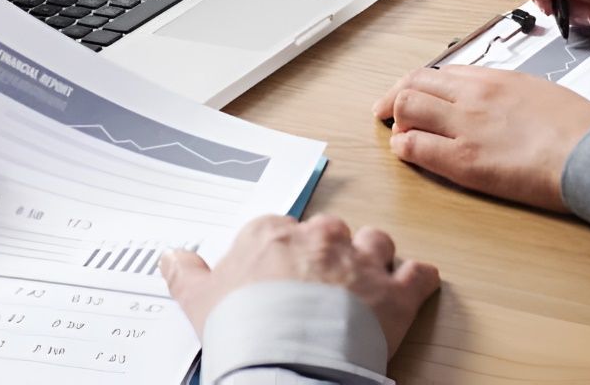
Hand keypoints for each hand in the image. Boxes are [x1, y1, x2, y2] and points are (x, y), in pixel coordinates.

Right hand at [160, 214, 439, 356]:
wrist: (286, 362)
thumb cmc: (242, 330)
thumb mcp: (198, 301)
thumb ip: (185, 273)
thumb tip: (170, 257)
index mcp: (273, 233)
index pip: (282, 229)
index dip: (284, 253)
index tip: (282, 273)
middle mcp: (320, 237)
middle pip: (331, 231)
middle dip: (329, 252)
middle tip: (321, 284)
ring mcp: (360, 261)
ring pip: (377, 241)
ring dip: (374, 257)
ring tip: (367, 281)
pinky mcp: (395, 291)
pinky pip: (418, 273)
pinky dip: (419, 280)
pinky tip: (415, 286)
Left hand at [373, 66, 589, 210]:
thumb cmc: (580, 128)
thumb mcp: (540, 92)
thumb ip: (508, 93)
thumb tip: (495, 103)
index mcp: (494, 77)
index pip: (440, 72)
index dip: (419, 85)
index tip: (412, 94)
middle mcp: (473, 95)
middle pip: (413, 83)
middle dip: (395, 98)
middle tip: (388, 113)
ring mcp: (465, 126)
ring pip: (405, 107)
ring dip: (397, 120)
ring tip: (400, 133)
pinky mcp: (463, 160)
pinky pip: (414, 146)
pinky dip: (403, 147)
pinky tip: (407, 152)